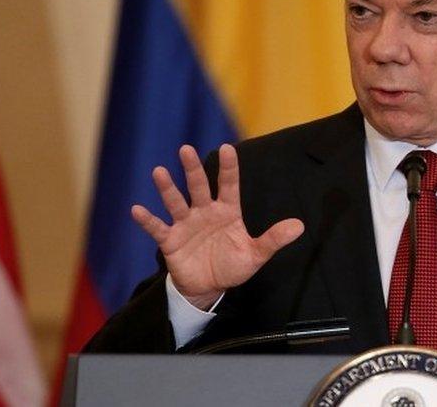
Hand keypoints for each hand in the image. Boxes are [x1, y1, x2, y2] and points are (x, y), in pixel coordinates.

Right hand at [131, 144, 303, 309]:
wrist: (209, 288)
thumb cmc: (232, 265)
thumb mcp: (256, 254)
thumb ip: (274, 239)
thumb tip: (299, 226)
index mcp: (227, 211)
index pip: (228, 185)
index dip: (228, 168)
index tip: (227, 148)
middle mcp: (205, 212)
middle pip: (198, 186)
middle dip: (193, 169)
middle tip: (186, 149)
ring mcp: (186, 224)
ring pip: (176, 202)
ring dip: (167, 188)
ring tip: (159, 172)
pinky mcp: (171, 241)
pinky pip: (158, 228)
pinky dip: (148, 220)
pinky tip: (136, 209)